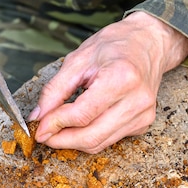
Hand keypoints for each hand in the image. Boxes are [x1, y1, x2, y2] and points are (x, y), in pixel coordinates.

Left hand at [30, 11, 187, 153]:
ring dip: (75, 141)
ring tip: (59, 129)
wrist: (149, 43)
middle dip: (62, 140)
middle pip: (91, 136)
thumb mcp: (78, 59)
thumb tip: (38, 116)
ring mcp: (143, 115)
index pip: (82, 115)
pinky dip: (91, 136)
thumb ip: (55, 90)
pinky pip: (110, 139)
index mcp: (121, 78)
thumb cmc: (116, 45)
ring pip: (100, 143)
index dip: (55, 124)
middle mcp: (136, 101)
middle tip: (44, 134)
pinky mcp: (143, 124)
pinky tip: (83, 124)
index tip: (39, 126)